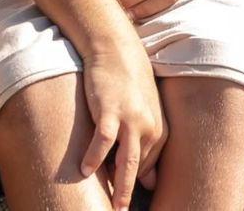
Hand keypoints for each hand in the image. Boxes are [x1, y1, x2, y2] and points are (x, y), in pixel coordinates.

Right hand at [78, 36, 165, 209]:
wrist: (116, 49)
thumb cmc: (127, 82)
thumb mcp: (144, 113)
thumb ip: (146, 145)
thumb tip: (150, 182)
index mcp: (158, 130)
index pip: (148, 168)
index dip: (135, 185)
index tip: (124, 200)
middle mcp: (149, 127)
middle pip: (139, 169)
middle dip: (131, 194)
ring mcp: (130, 119)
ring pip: (127, 161)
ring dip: (120, 186)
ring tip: (113, 206)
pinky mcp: (111, 110)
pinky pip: (103, 141)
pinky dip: (95, 157)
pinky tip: (85, 170)